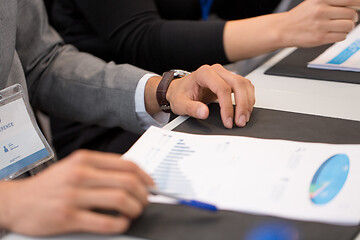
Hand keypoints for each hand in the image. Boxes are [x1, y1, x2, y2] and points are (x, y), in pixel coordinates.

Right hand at [0, 150, 153, 235]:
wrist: (17, 201)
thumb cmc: (50, 185)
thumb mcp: (73, 166)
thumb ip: (100, 169)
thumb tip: (131, 177)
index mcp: (85, 159)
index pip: (127, 164)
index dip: (145, 177)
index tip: (151, 185)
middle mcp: (81, 174)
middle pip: (128, 182)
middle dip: (144, 194)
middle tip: (144, 202)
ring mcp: (74, 195)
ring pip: (120, 200)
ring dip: (135, 208)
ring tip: (134, 212)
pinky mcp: (68, 216)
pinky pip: (105, 221)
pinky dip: (120, 224)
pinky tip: (121, 223)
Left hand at [166, 64, 254, 127]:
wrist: (179, 90)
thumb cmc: (180, 94)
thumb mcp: (180, 104)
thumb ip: (191, 108)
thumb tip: (203, 112)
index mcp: (204, 73)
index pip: (222, 88)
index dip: (227, 107)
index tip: (228, 121)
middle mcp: (216, 71)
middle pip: (238, 84)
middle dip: (242, 105)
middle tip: (240, 122)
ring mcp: (224, 74)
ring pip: (244, 84)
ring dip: (247, 102)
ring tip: (244, 118)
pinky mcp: (229, 80)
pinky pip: (244, 86)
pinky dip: (248, 98)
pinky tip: (245, 110)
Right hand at [282, 0, 358, 46]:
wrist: (283, 29)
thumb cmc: (299, 17)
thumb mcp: (314, 2)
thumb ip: (332, 2)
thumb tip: (354, 5)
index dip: (358, 4)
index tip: (358, 7)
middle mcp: (321, 11)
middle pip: (351, 14)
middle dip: (353, 18)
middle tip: (346, 19)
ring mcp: (321, 25)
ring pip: (348, 26)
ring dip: (347, 28)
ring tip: (339, 27)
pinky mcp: (320, 38)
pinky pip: (341, 37)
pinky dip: (340, 36)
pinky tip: (333, 34)